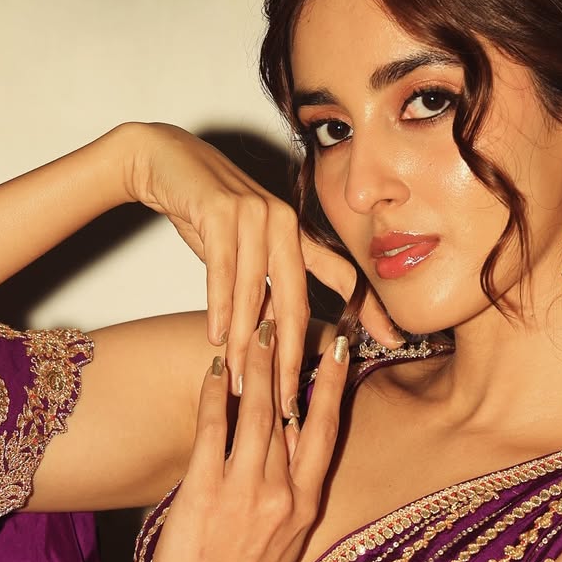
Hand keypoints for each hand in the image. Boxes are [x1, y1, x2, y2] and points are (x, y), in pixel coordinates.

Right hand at [111, 122, 397, 410]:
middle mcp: (283, 223)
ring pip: (256, 292)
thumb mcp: (244, 248)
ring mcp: (254, 215)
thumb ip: (266, 284)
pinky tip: (217, 337)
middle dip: (296, 355)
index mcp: (297, 233)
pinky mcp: (220, 211)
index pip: (341, 276)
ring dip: (248, 342)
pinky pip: (222, 270)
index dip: (368, 309)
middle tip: (293, 400)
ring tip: (244, 381)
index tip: (395, 340)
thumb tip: (280, 335)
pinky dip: (220, 307)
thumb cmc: (205, 210)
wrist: (166, 160)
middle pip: (297, 300)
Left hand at [146, 318, 349, 561]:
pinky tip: (212, 370)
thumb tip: (284, 450)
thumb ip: (287, 495)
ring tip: (254, 332)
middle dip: (291, 359)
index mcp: (306, 504)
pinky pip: (213, 430)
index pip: (324, 431)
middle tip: (289, 320)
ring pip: (256, 412)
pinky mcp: (205, 492)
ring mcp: (245, 491)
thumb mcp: (283, 542)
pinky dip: (213, 396)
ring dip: (254, 366)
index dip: (332, 386)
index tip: (341, 350)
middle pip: (291, 410)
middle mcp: (283, 493)